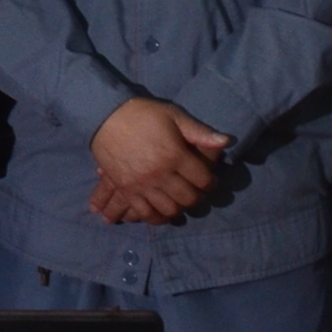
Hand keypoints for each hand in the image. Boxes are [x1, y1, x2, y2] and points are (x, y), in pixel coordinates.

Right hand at [86, 99, 226, 224]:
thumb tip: (227, 142)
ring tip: (178, 200)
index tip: (209, 179)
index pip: (203, 180)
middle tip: (195, 190)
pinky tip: (162, 211)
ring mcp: (142, 184)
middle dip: (196, 196)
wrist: (104, 115)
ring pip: (169, 209)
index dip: (210, 181)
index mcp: (175, 154)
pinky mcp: (127, 189)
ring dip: (178, 208)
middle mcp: (160, 173)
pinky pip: (145, 213)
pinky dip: (157, 217)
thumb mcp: (173, 115)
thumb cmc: (142, 114)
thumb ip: (199, 131)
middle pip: (188, 198)